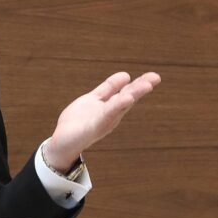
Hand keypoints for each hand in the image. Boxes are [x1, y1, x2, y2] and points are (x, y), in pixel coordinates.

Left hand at [43, 72, 160, 171]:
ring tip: (146, 86)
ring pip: (119, 106)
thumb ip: (108, 89)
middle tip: (155, 78)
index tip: (154, 76)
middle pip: (126, 98)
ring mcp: (103, 121)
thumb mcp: (94, 99)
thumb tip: (126, 75)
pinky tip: (126, 99)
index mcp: (111, 107)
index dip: (140, 84)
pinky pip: (105, 115)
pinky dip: (116, 107)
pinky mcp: (93, 127)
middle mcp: (111, 115)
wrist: (62, 142)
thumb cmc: (78, 122)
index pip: (127, 92)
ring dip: (132, 96)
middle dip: (140, 89)